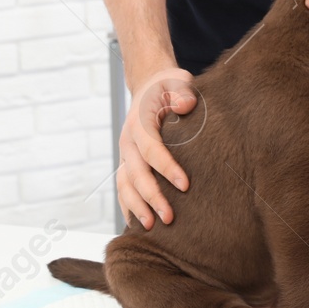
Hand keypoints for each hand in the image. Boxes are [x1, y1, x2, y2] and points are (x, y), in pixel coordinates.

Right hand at [117, 66, 195, 229]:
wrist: (149, 87)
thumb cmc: (168, 87)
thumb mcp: (177, 81)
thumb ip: (181, 90)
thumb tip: (185, 105)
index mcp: (140, 122)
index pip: (151, 149)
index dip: (167, 168)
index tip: (185, 185)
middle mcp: (128, 141)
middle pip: (136, 173)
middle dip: (152, 196)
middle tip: (169, 217)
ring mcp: (125, 154)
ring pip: (125, 185)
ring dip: (137, 206)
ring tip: (152, 226)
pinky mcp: (127, 163)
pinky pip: (122, 188)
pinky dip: (128, 206)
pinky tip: (138, 224)